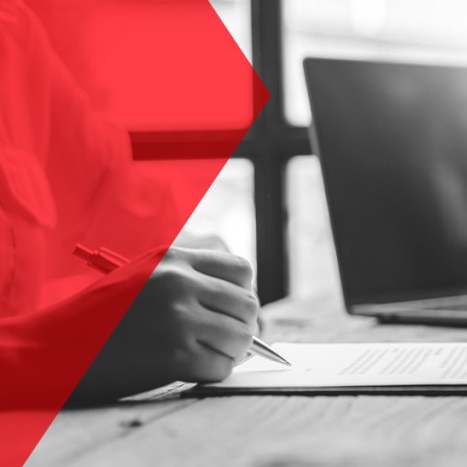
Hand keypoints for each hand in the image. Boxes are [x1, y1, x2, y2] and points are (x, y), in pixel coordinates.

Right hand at [75, 246, 257, 399]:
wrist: (53, 348)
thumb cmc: (99, 315)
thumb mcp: (143, 275)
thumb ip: (188, 277)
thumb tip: (240, 299)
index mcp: (174, 260)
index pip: (242, 271)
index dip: (242, 293)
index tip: (231, 310)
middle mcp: (180, 284)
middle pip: (248, 305)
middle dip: (242, 326)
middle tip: (225, 340)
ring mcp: (178, 320)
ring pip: (241, 338)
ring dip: (231, 352)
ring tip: (207, 354)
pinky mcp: (174, 356)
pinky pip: (222, 367)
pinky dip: (214, 373)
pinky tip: (193, 369)